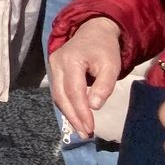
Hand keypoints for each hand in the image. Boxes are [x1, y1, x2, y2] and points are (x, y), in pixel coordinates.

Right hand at [49, 17, 122, 139]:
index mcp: (71, 60)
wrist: (93, 30)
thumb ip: (104, 86)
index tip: (91, 128)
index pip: (74, 91)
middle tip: (85, 134)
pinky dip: (67, 105)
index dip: (81, 112)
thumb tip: (94, 107)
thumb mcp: (111, 66)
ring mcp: (53, 66)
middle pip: (60, 96)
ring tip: (81, 129)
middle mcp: (57, 63)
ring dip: (69, 114)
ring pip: (57, 95)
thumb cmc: (105, 48)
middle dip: (73, 117)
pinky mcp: (54, 69)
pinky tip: (76, 116)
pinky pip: (58, 91)